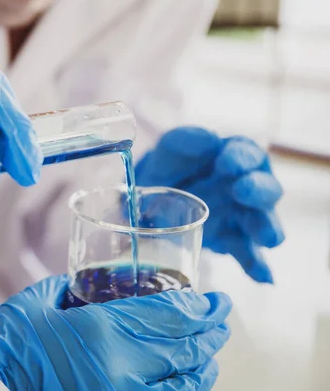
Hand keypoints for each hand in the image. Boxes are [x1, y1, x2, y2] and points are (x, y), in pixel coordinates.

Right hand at [0, 275, 231, 390]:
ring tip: (210, 352)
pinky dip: (183, 390)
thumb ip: (75, 289)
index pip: (171, 316)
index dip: (201, 307)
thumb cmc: (8, 343)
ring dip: (204, 365)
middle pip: (187, 350)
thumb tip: (91, 283)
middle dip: (213, 332)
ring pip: (185, 384)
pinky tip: (186, 381)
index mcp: (103, 331)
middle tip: (221, 320)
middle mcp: (122, 369)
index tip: (215, 300)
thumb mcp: (40, 301)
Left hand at [135, 127, 283, 282]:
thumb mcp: (172, 147)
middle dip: (258, 191)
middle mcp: (247, 187)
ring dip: (266, 229)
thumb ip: (187, 140)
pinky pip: (248, 254)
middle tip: (242, 191)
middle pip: (265, 189)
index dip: (241, 158)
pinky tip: (263, 277)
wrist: (149, 195)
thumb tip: (209, 140)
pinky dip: (257, 266)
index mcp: (236, 157)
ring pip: (262, 223)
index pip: (248, 154)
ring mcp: (241, 216)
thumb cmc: (170, 165)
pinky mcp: (230, 240)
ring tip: (267, 238)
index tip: (226, 163)